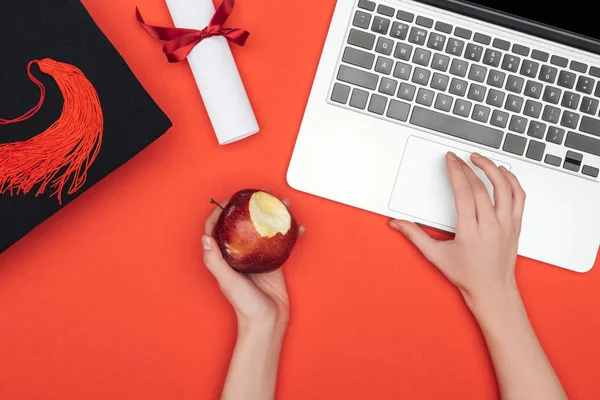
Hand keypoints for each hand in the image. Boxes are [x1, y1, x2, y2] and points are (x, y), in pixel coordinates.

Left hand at [202, 198, 303, 330]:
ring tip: (284, 205)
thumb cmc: (245, 306)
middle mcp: (241, 254)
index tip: (230, 199)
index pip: (217, 229)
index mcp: (226, 257)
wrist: (268, 322)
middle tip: (263, 194)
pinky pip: (283, 243)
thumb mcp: (229, 283)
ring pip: (265, 229)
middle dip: (253, 207)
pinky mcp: (275, 262)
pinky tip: (299, 228)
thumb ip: (216, 262)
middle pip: (245, 224)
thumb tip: (205, 238)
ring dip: (274, 216)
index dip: (220, 212)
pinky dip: (291, 234)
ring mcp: (259, 257)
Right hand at [389, 152, 525, 307]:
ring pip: (504, 188)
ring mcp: (506, 225)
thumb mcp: (436, 256)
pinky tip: (502, 173)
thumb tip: (397, 224)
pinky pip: (518, 197)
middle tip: (458, 158)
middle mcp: (491, 226)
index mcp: (471, 232)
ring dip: (492, 168)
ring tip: (480, 159)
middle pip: (481, 187)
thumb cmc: (467, 275)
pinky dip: (512, 181)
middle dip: (467, 168)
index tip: (450, 160)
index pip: (464, 193)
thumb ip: (414, 236)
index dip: (456, 172)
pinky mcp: (516, 225)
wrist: (492, 290)